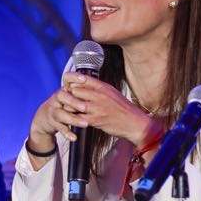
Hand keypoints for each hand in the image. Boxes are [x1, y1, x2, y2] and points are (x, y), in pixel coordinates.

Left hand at [28, 73, 153, 148]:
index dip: (72, 81)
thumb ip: (99, 87)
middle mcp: (99, 95)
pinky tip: (73, 120)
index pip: (82, 78)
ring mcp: (97, 107)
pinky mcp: (95, 120)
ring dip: (69, 107)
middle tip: (66, 100)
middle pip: (75, 90)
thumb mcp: (112, 92)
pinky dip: (74, 119)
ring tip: (69, 110)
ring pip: (74, 103)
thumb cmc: (123, 108)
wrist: (134, 122)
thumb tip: (86, 83)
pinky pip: (78, 118)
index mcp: (103, 87)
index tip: (68, 85)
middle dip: (69, 95)